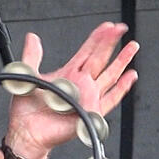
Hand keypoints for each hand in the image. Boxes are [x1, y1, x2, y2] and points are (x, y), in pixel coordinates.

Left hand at [4, 23, 138, 158]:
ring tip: (132, 47)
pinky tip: (130, 76)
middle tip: (121, 28)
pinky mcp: (91, 111)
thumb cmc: (27, 110)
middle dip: (111, 42)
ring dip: (121, 61)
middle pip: (101, 58)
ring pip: (110, 74)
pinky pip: (111, 98)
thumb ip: (32, 55)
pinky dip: (121, 87)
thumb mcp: (28, 76)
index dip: (97, 37)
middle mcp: (81, 84)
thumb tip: (32, 38)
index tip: (107, 26)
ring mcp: (88, 96)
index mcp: (68, 74)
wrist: (27, 132)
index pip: (87, 51)